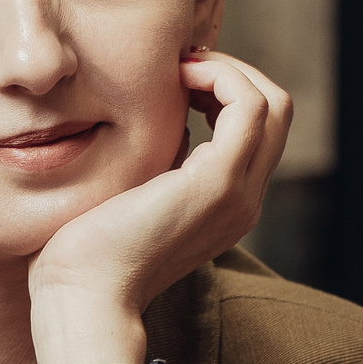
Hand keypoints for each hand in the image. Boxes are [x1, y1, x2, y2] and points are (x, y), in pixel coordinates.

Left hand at [27, 49, 292, 363]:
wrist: (85, 295)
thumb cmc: (90, 251)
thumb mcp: (138, 193)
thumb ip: (165, 162)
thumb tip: (175, 123)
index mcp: (227, 205)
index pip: (259, 130)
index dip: (227, 90)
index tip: (178, 80)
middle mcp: (244, 201)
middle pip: (277, 111)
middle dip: (233, 73)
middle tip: (182, 67)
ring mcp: (237, 194)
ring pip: (272, 104)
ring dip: (228, 70)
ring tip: (181, 70)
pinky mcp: (216, 183)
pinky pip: (248, 107)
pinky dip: (220, 77)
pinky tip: (178, 79)